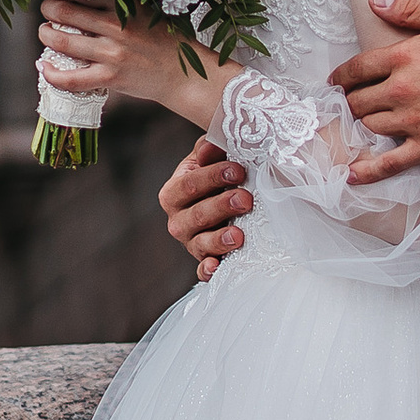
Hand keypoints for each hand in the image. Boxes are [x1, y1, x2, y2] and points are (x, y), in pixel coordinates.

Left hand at [37, 0, 204, 126]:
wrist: (182, 73)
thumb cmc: (164, 39)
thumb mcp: (145, 9)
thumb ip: (118, 0)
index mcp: (124, 3)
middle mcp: (116, 25)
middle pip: (64, 11)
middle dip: (48, 8)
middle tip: (47, 10)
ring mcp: (111, 52)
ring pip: (62, 40)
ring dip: (45, 34)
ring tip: (46, 32)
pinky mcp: (109, 77)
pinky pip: (70, 78)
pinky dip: (51, 73)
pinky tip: (44, 66)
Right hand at [160, 131, 252, 279]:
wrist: (229, 196)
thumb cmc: (220, 173)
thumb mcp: (214, 157)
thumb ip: (211, 148)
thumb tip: (209, 148)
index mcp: (175, 192)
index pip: (188, 184)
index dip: (212, 177)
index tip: (238, 170)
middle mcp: (178, 220)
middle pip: (195, 216)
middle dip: (220, 207)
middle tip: (245, 199)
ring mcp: (192, 242)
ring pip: (200, 244)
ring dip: (218, 240)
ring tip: (239, 235)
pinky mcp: (206, 259)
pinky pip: (202, 270)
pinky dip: (208, 271)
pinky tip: (217, 267)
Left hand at [334, 0, 419, 179]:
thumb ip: (410, 10)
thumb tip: (376, 1)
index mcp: (404, 57)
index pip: (358, 68)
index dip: (343, 75)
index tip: (337, 81)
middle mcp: (401, 91)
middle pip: (359, 100)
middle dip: (353, 100)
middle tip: (354, 101)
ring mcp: (413, 122)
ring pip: (371, 127)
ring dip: (365, 124)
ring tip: (365, 122)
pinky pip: (390, 163)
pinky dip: (369, 170)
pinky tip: (353, 174)